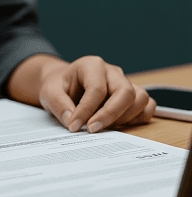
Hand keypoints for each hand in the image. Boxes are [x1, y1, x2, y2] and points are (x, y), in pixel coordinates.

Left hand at [38, 56, 155, 132]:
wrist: (64, 84)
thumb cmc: (58, 86)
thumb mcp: (49, 92)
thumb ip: (58, 105)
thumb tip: (72, 122)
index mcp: (91, 65)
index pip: (96, 89)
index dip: (86, 110)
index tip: (74, 127)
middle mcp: (112, 72)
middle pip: (125, 92)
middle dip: (110, 115)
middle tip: (93, 130)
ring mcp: (124, 83)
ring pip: (140, 98)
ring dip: (125, 118)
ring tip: (103, 128)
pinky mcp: (131, 96)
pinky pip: (147, 107)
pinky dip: (137, 119)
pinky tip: (117, 127)